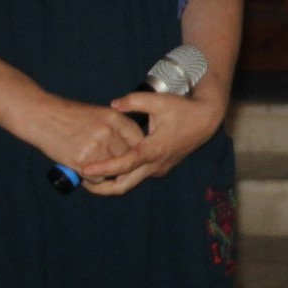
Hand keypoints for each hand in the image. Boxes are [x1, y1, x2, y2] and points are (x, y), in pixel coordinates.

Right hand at [27, 96, 143, 173]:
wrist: (41, 116)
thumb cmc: (69, 116)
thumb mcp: (99, 114)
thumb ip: (117, 130)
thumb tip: (134, 151)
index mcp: (115, 117)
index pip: (138, 140)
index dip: (135, 151)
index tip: (129, 157)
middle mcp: (109, 132)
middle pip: (128, 157)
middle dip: (121, 164)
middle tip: (109, 165)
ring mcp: (96, 147)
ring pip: (114, 170)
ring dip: (106, 172)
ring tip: (92, 165)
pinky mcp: (82, 161)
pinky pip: (97, 179)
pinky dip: (91, 179)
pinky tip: (81, 168)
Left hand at [78, 91, 223, 195]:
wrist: (206, 120)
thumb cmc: (182, 109)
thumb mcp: (158, 101)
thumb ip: (133, 101)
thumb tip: (113, 103)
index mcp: (153, 149)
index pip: (124, 164)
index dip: (103, 167)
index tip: (84, 169)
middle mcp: (155, 164)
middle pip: (124, 185)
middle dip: (102, 187)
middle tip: (82, 180)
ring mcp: (158, 169)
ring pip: (130, 183)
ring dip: (111, 182)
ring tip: (91, 176)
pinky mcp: (160, 167)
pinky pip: (137, 177)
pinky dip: (122, 176)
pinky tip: (109, 167)